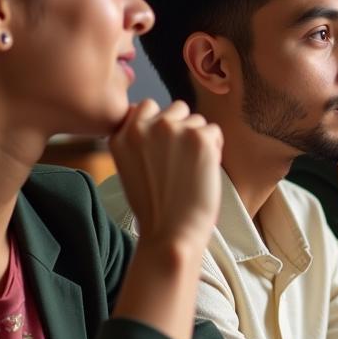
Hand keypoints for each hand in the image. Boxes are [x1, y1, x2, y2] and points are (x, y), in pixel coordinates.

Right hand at [109, 99, 222, 250]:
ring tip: (191, 169)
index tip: (165, 148)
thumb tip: (154, 115)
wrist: (171, 233)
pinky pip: (214, 132)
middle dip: (182, 128)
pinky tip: (203, 171)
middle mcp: (144, 126)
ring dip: (199, 139)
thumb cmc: (155, 207)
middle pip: (176, 108)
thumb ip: (138, 139)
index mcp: (123, 134)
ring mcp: (172, 129)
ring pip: (197, 120)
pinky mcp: (199, 137)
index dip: (162, 124)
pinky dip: (214, 149)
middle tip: (181, 161)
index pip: (147, 106)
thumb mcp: (129, 167)